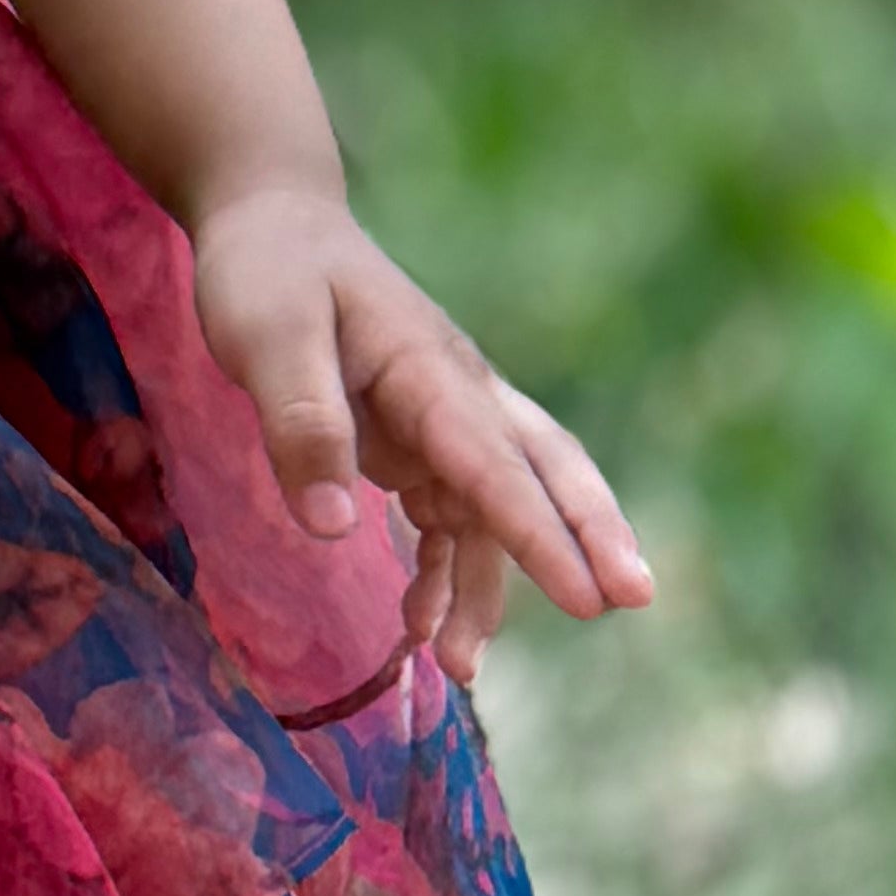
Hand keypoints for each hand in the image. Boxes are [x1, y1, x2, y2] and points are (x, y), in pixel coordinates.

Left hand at [186, 179, 651, 667]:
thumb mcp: (266, 338)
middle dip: (589, 539)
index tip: (590, 597)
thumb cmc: (269, 274)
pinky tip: (423, 631)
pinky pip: (450, 520)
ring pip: (496, 511)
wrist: (269, 226)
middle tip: (628, 602)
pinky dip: (443, 574)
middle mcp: (456, 396)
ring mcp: (443, 422)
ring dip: (489, 586)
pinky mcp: (418, 444)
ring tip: (462, 669)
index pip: (496, 462)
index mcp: (430, 367)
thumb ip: (302, 425)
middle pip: (545, 472)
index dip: (542, 533)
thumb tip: (336, 529)